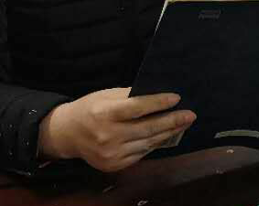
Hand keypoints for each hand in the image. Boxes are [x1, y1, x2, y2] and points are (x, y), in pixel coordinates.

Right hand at [38, 88, 195, 172]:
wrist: (67, 134)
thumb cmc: (90, 108)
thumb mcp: (106, 95)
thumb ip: (130, 95)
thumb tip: (158, 93)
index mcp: (103, 113)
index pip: (136, 108)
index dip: (158, 103)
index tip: (176, 97)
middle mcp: (107, 136)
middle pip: (146, 128)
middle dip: (172, 121)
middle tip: (190, 114)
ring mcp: (111, 154)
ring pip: (147, 143)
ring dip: (168, 133)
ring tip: (183, 123)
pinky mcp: (114, 165)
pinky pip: (141, 153)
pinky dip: (155, 143)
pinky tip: (166, 135)